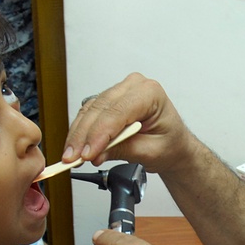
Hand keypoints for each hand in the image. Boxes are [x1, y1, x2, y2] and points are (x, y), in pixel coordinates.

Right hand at [63, 73, 194, 174]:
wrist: (173, 144)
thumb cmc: (169, 143)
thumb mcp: (151, 152)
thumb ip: (124, 150)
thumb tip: (98, 153)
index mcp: (150, 93)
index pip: (118, 112)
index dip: (99, 134)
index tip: (88, 154)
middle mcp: (133, 87)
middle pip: (100, 110)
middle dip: (84, 137)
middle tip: (73, 158)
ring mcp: (119, 91)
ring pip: (90, 110)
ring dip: (78, 135)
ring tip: (72, 156)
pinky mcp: (108, 101)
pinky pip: (89, 113)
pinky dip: (80, 131)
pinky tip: (75, 147)